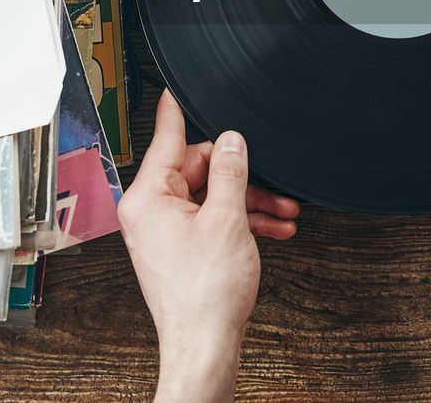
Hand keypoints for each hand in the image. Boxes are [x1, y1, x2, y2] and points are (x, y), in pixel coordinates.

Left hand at [119, 90, 299, 402]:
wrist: (205, 344)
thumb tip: (231, 141)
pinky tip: (272, 226)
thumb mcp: (227, 219)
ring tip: (283, 210)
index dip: (177, 110)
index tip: (175, 86)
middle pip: (198, 168)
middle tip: (271, 181)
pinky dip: (241, 220)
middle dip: (240, 174)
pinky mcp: (180, 248)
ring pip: (211, 195)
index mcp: (148, 197)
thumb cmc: (205, 295)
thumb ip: (230, 172)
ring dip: (249, 200)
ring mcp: (164, 231)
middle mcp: (150, 211)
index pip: (167, 138)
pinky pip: (211, 218)